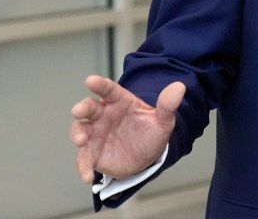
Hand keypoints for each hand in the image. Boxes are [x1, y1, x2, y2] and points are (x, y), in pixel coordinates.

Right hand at [70, 75, 185, 182]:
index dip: (100, 84)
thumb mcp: (163, 120)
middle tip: (78, 110)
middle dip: (82, 108)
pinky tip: (88, 176)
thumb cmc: (151, 132)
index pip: (109, 90)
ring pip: (80, 130)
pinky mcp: (92, 152)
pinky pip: (84, 158)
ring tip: (81, 141)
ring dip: (78, 134)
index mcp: (120, 101)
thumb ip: (168, 105)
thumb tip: (180, 86)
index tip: (91, 80)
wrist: (147, 157)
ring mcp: (95, 133)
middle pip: (90, 108)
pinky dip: (83, 166)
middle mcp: (103, 115)